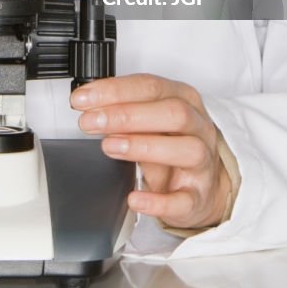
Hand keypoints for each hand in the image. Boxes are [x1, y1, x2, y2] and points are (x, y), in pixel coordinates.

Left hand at [71, 73, 230, 229]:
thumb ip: (124, 110)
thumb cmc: (171, 144)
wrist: (200, 186)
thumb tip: (88, 105)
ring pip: (187, 150)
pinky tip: (134, 197)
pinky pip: (184, 200)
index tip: (83, 99)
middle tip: (91, 122)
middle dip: (127, 115)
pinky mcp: (199, 197)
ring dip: (143, 146)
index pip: (151, 86)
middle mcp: (199, 128)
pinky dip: (158, 201)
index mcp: (184, 99)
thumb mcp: (150, 120)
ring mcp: (203, 163)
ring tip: (109, 147)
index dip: (115, 91)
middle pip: (173, 113)